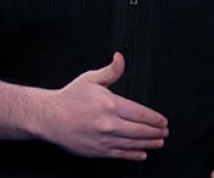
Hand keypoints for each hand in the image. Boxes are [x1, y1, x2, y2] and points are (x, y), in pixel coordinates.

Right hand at [44, 52, 168, 160]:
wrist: (49, 117)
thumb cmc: (70, 97)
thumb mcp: (91, 78)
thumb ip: (111, 71)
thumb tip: (120, 58)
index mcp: (110, 104)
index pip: (140, 113)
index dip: (154, 118)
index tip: (163, 121)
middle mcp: (109, 124)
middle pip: (140, 130)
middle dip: (155, 132)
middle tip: (164, 132)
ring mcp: (103, 139)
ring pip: (132, 143)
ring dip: (148, 143)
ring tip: (159, 142)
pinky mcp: (97, 151)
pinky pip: (120, 154)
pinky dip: (133, 154)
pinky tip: (142, 153)